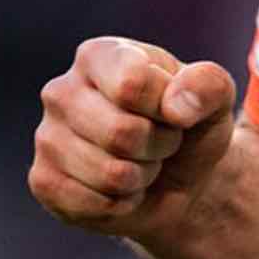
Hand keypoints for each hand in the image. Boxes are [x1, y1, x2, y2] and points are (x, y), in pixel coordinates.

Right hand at [29, 36, 235, 240]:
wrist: (176, 176)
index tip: (172, 109)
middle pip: (120, 132)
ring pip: (109, 172)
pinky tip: (122, 188)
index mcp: (101, 54)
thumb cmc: (191, 123)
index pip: (131, 84)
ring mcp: (47, 136)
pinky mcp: (42, 180)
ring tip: (143, 162)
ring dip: (141, 177)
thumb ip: (207, 85)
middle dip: (158, 146)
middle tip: (161, 141)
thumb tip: (175, 107)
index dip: (166, 108)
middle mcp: (63, 89)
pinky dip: (120, 204)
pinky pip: (89, 203)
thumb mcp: (215, 96)